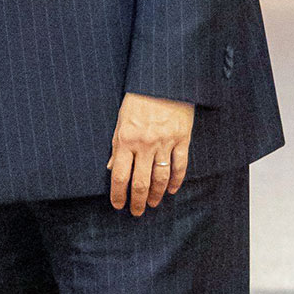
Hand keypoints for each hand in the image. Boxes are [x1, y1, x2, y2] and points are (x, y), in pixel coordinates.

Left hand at [107, 93, 193, 215]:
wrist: (163, 81)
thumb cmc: (138, 99)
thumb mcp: (120, 120)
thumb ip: (116, 145)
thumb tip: (111, 169)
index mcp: (126, 139)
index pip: (120, 175)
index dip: (118, 194)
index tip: (118, 205)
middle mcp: (145, 144)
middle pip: (140, 182)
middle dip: (137, 201)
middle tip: (136, 212)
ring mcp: (165, 143)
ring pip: (160, 178)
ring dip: (156, 195)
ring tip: (152, 204)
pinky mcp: (182, 139)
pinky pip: (180, 166)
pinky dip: (176, 181)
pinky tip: (171, 190)